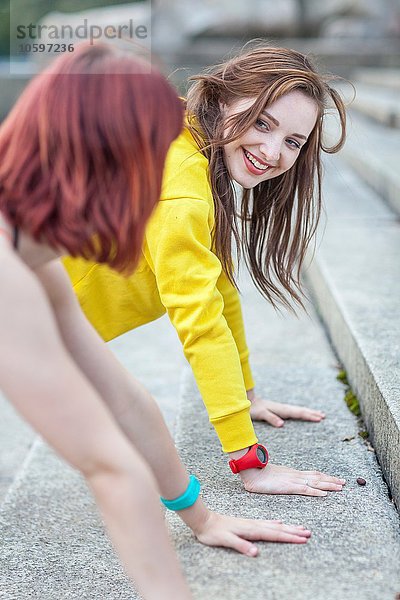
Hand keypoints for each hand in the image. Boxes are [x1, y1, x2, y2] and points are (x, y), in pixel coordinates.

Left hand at [193, 512, 310, 556]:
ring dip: (288, 527)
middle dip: (293, 532)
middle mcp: (253, 525)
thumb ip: (240, 545)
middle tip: (308, 533)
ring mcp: (251, 523)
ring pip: (274, 526)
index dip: (289, 537)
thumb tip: (255, 552)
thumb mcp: (225, 540)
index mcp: (251, 530)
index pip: (274, 534)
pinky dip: (275, 524)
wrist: (204, 520)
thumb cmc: (213, 532)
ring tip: (300, 528)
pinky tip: (279, 523)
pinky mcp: (247, 523)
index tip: (303, 539)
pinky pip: (266, 524)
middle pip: (278, 529)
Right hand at [239, 463, 345, 496]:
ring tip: (340, 487)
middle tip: (344, 482)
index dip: (324, 477)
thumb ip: (278, 478)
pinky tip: (324, 495)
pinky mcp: (289, 487)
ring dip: (329, 485)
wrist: (251, 470)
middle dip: (331, 480)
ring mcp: (294, 481)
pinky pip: (306, 490)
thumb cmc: (258, 473)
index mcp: (293, 473)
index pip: (312, 474)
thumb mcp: (272, 476)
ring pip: (315, 483)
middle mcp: (296, 476)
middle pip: (317, 478)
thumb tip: (280, 480)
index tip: (334, 478)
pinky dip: (316, 492)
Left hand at [247, 389, 324, 426]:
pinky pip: (294, 411)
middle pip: (301, 410)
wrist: (248, 401)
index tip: (319, 418)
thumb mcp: (261, 414)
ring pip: (298, 410)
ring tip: (319, 414)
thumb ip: (271, 418)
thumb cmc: (254, 409)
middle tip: (324, 416)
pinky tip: (303, 414)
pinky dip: (302, 412)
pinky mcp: (280, 410)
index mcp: (281, 409)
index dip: (308, 416)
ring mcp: (282, 408)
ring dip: (309, 412)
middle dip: (312, 413)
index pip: (298, 413)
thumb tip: (282, 424)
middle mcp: (284, 408)